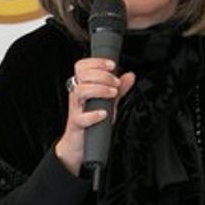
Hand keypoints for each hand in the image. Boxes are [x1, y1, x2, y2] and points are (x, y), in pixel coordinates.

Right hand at [55, 58, 135, 174]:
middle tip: (116, 83)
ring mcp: (75, 109)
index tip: (112, 65)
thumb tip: (129, 76)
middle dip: (103, 76)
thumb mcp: (107, 101)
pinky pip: (82, 117)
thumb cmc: (90, 119)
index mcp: (82, 86)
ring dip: (99, 89)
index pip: (82, 66)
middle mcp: (77, 95)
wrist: (79, 142)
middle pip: (82, 76)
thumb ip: (118, 89)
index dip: (96, 62)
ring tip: (112, 94)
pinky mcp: (77, 123)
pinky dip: (94, 114)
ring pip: (81, 91)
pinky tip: (104, 113)